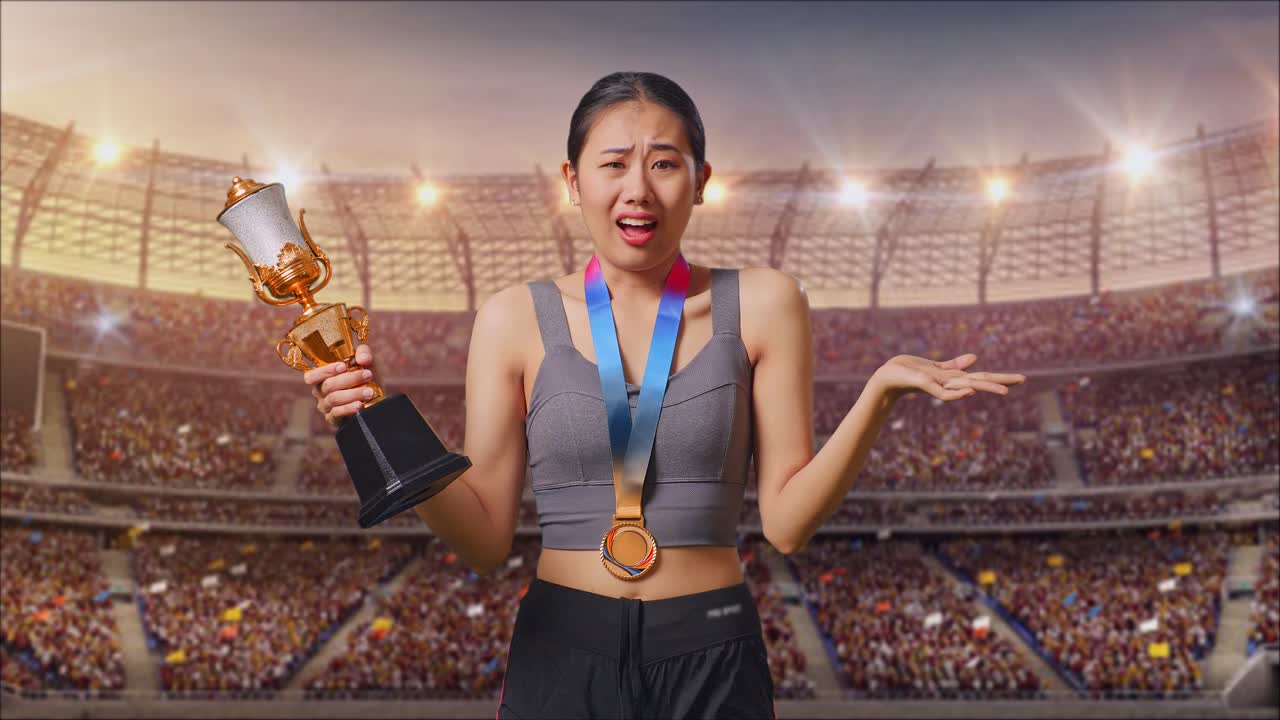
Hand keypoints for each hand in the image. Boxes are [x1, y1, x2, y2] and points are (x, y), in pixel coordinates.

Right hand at [304, 344, 376, 427]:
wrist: (378, 400)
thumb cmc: (367, 379)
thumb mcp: (367, 362)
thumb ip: (364, 353)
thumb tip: (362, 359)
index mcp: (323, 377)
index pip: (312, 376)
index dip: (325, 371)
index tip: (343, 366)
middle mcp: (320, 392)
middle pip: (328, 385)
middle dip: (349, 379)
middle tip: (368, 375)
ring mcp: (326, 407)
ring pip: (334, 398)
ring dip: (353, 394)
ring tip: (369, 391)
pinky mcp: (334, 419)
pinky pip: (337, 413)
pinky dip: (349, 408)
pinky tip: (360, 405)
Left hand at [869, 353, 1024, 402]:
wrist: (887, 377)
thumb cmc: (910, 371)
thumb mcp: (936, 366)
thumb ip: (955, 364)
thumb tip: (976, 358)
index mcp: (954, 377)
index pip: (982, 376)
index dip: (1001, 377)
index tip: (1021, 378)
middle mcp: (950, 383)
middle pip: (980, 381)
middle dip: (1001, 381)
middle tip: (1023, 380)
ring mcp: (940, 386)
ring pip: (966, 387)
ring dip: (985, 388)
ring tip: (1004, 391)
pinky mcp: (926, 387)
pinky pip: (944, 393)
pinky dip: (957, 393)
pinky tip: (970, 392)